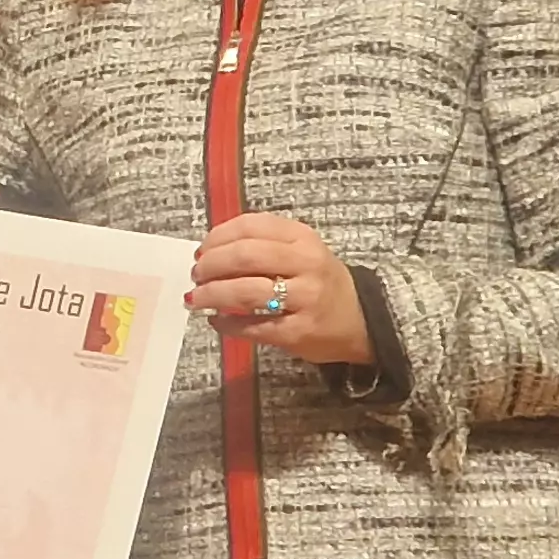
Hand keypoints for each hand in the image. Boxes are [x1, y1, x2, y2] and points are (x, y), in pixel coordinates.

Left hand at [186, 212, 372, 366]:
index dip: (217, 237)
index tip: (201, 250)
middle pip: (244, 256)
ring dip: (212, 295)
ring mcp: (305, 298)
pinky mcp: (299, 332)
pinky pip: (253, 327)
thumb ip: (261, 244)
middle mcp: (306, 263)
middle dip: (210, 266)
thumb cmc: (319, 281)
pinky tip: (217, 321)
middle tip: (196, 276)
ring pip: (245, 292)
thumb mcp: (300, 251)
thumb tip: (209, 252)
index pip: (250, 226)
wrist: (361, 319)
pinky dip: (227, 324)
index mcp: (302, 237)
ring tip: (197, 299)